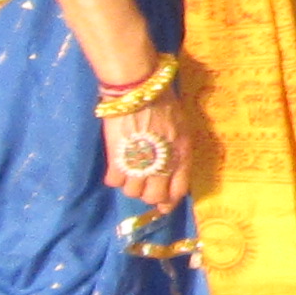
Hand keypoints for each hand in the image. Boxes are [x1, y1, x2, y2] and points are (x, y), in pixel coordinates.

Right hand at [99, 90, 188, 211]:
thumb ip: (178, 150)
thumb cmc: (165, 102)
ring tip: (129, 172)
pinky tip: (116, 168)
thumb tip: (172, 168)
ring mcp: (140, 164)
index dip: (169, 201)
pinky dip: (114, 178)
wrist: (140, 90)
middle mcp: (163, 165)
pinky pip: (114, 182)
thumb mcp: (182, 127)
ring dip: (130, 185)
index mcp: (182, 156)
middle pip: (154, 197)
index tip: (163, 204)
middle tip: (143, 184)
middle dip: (148, 195)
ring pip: (133, 192)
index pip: (178, 191)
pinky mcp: (118, 159)